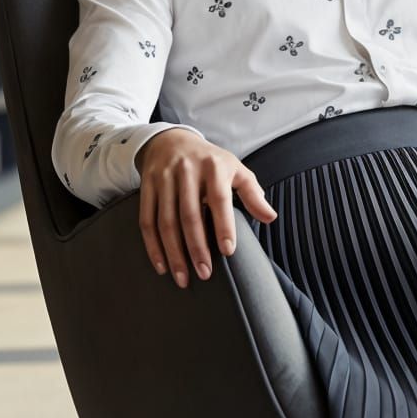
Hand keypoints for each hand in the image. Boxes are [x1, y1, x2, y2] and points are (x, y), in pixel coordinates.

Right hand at [135, 128, 278, 287]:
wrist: (171, 140)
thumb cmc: (210, 161)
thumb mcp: (235, 169)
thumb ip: (252, 193)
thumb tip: (270, 218)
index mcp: (214, 166)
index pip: (219, 199)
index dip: (223, 226)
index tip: (228, 252)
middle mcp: (186, 171)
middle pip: (189, 215)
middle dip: (196, 248)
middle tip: (204, 273)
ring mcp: (163, 179)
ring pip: (165, 222)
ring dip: (173, 253)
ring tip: (183, 277)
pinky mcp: (146, 187)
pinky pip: (146, 220)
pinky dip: (152, 246)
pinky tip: (161, 265)